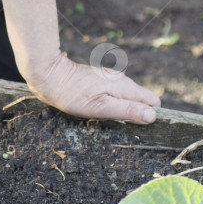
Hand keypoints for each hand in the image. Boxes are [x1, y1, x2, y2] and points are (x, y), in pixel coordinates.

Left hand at [25, 54, 160, 124]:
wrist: (49, 75)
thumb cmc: (72, 94)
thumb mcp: (101, 107)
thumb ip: (127, 110)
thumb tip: (152, 116)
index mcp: (126, 87)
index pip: (153, 101)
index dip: (151, 116)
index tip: (140, 128)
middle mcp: (122, 80)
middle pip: (141, 99)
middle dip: (136, 114)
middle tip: (119, 126)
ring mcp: (110, 78)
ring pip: (127, 96)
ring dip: (122, 109)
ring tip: (106, 118)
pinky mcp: (99, 79)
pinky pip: (114, 93)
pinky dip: (111, 102)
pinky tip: (97, 108)